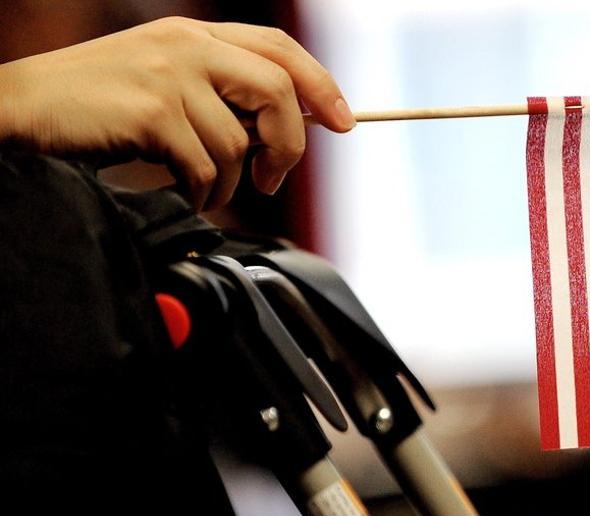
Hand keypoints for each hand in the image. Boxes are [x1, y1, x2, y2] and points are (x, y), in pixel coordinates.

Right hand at [0, 16, 354, 209]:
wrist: (19, 109)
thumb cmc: (92, 108)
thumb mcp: (162, 85)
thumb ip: (218, 95)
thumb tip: (282, 131)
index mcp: (193, 35)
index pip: (279, 48)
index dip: (320, 85)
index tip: (343, 121)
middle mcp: (185, 45)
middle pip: (278, 89)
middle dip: (290, 143)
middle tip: (272, 177)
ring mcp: (168, 75)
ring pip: (238, 141)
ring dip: (229, 182)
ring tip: (203, 189)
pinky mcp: (152, 111)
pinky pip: (206, 166)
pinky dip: (202, 192)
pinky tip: (183, 192)